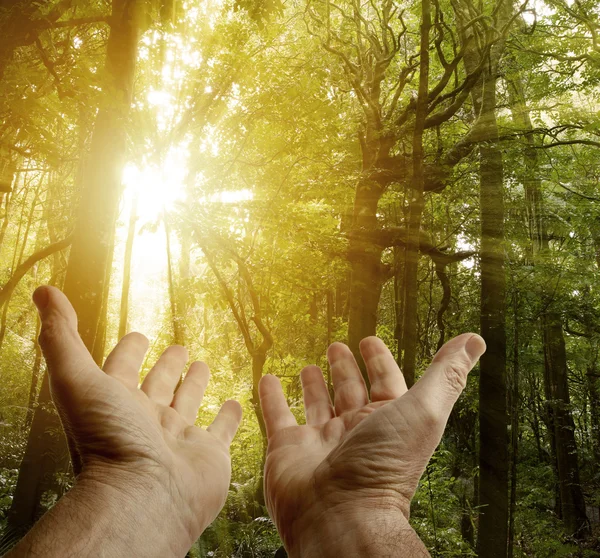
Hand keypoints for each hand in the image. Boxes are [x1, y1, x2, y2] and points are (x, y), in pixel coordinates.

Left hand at [32, 286, 241, 552]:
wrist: (145, 496)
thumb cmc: (108, 440)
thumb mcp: (77, 379)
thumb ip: (61, 336)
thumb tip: (45, 290)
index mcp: (117, 402)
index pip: (123, 368)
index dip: (130, 350)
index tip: (138, 335)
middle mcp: (146, 419)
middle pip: (158, 385)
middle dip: (167, 366)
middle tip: (178, 348)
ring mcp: (179, 437)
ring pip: (188, 404)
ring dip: (194, 385)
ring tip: (202, 366)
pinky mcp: (209, 453)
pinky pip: (222, 430)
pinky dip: (229, 418)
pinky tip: (236, 404)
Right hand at [259, 333, 484, 556]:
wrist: (339, 517)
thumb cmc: (385, 466)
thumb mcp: (422, 411)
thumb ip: (445, 375)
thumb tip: (474, 339)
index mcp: (387, 421)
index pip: (384, 381)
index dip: (379, 359)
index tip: (369, 340)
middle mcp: (354, 430)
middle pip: (349, 390)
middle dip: (344, 367)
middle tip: (336, 346)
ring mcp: (320, 440)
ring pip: (316, 403)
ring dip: (313, 384)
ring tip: (308, 366)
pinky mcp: (287, 449)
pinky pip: (278, 415)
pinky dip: (271, 397)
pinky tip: (267, 378)